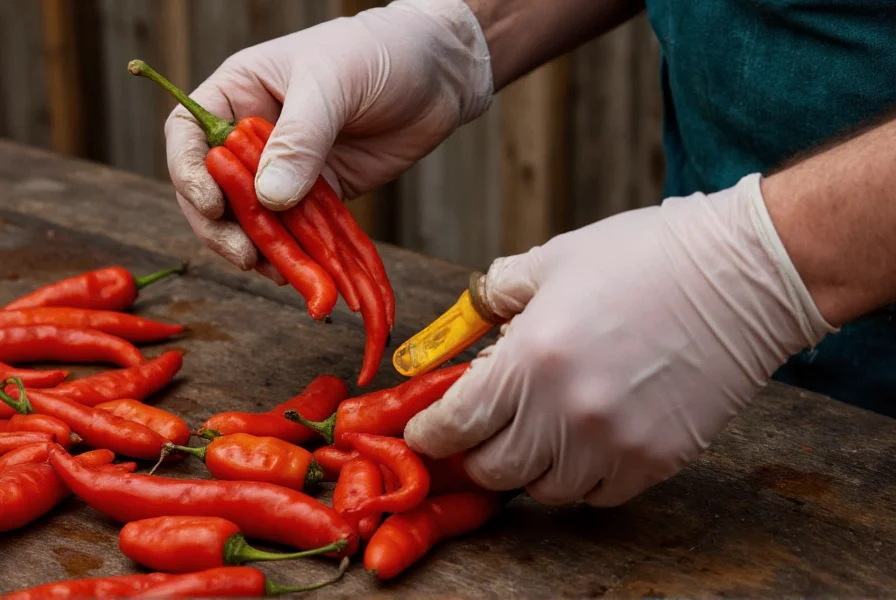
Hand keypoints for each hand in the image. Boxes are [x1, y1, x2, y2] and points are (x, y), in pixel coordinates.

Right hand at [165, 0, 491, 277]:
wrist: (438, 75)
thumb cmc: (378, 54)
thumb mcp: (331, 83)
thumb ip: (299, 139)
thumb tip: (268, 199)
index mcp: (239, 92)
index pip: (187, 136)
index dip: (188, 173)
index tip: (212, 204)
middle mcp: (254, 136)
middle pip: (213, 190)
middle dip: (223, 227)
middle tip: (246, 255)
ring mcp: (287, 169)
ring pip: (254, 219)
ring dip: (261, 249)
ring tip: (280, 273)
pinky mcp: (320, 195)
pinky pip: (297, 231)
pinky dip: (296, 254)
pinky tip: (305, 273)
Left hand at [404, 174, 834, 506]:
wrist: (740, 275)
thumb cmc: (646, 257)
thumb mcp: (555, 260)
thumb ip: (498, 295)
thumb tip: (471, 324)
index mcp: (531, 357)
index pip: (456, 424)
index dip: (431, 435)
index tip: (427, 435)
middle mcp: (566, 411)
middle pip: (493, 470)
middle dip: (478, 453)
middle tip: (484, 432)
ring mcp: (614, 442)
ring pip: (545, 491)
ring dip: (533, 467)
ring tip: (542, 433)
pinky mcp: (656, 460)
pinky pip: (599, 495)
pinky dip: (583, 476)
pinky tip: (589, 441)